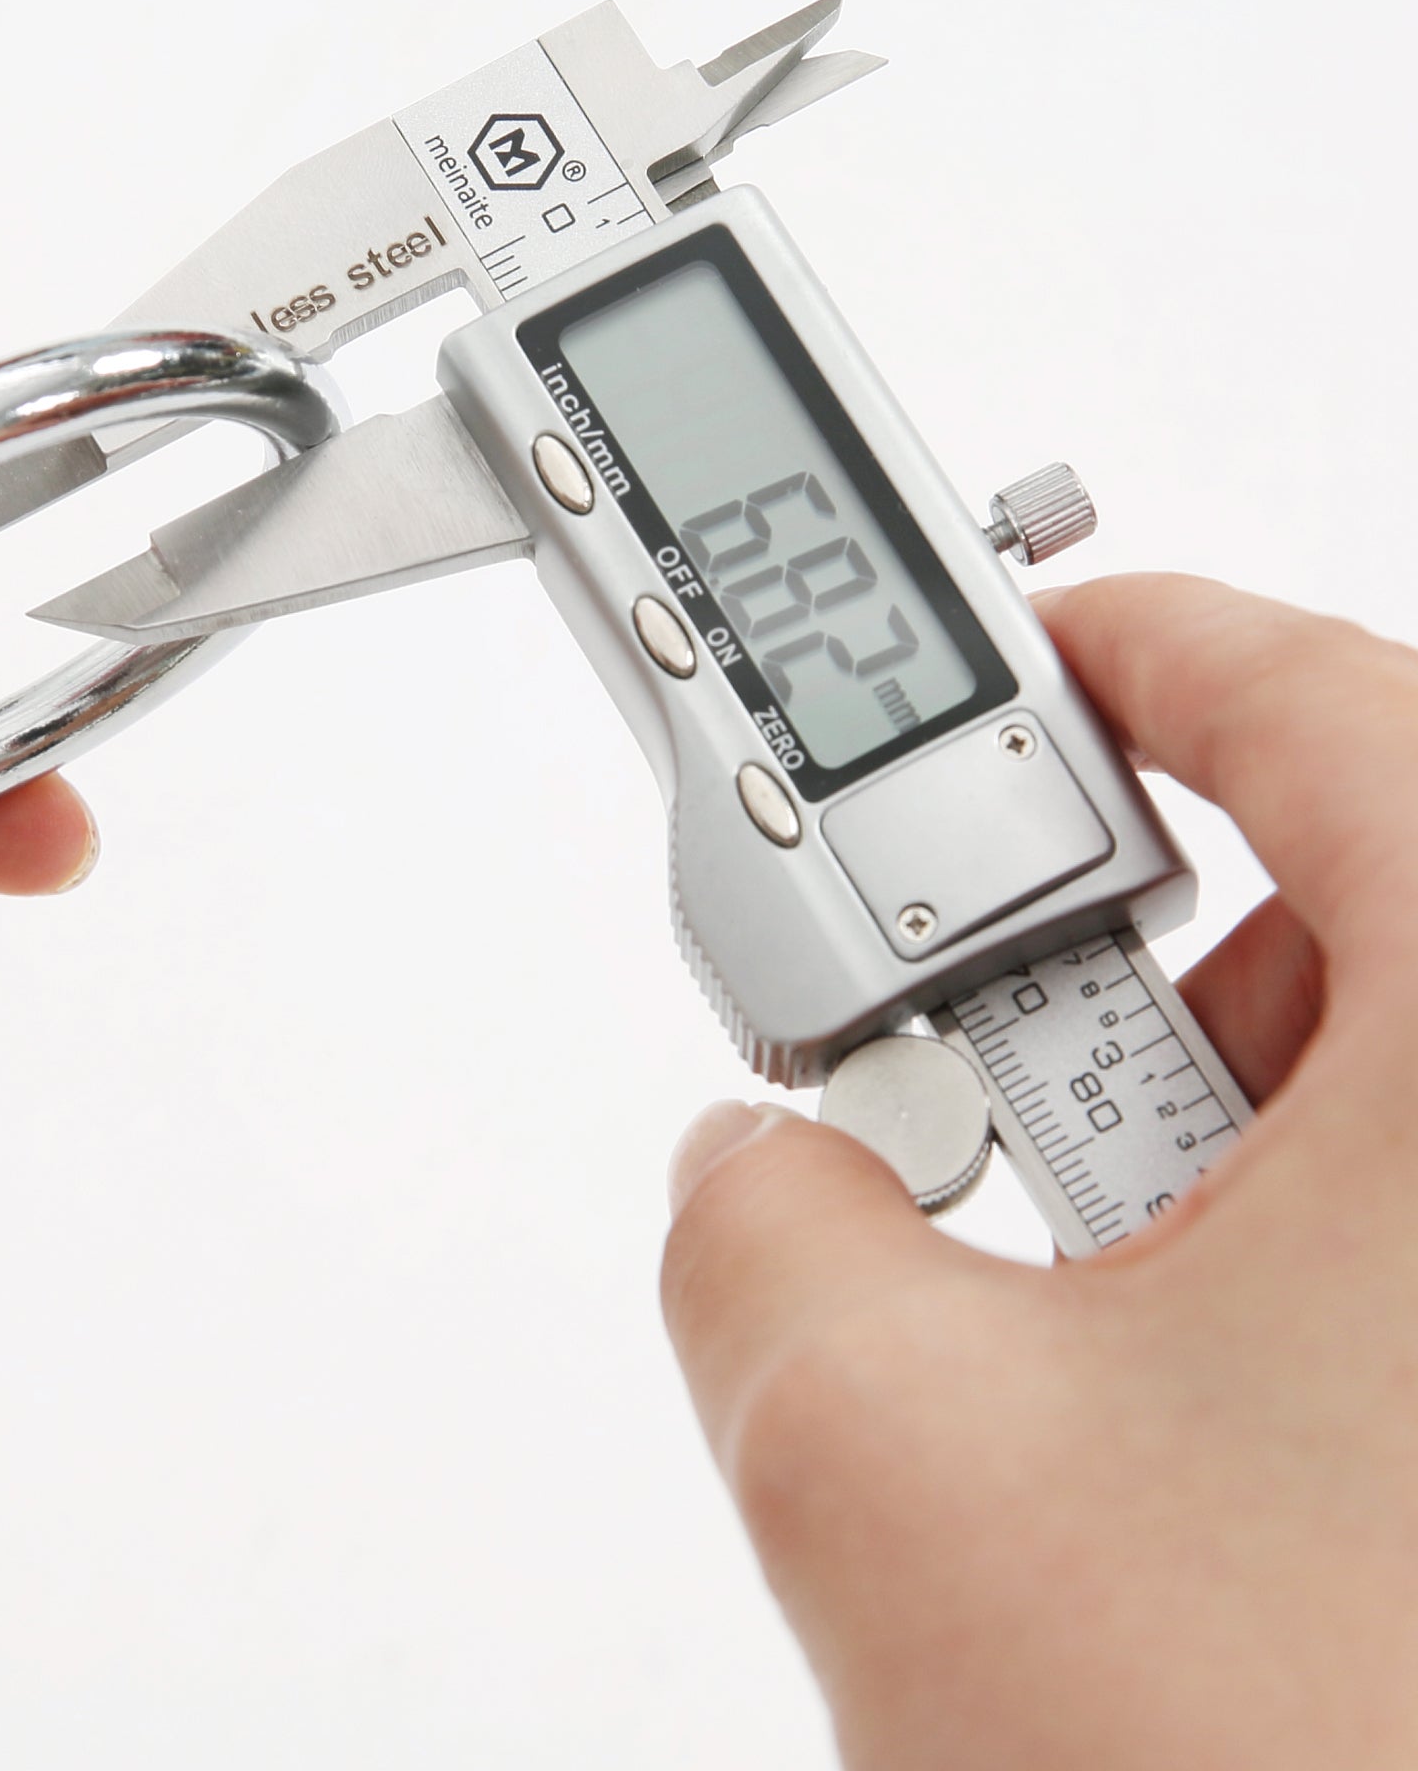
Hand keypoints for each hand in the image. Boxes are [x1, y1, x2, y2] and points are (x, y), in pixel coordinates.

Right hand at [661, 574, 1417, 1768]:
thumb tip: (756, 1172)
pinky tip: (1189, 1424)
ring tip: (1076, 1315)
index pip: (1314, 690)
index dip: (1114, 644)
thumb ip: (752, 1226)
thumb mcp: (894, 1459)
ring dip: (1188, 1164)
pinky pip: (1415, 1247)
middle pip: (1345, 903)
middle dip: (1105, 976)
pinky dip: (1283, 1280)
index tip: (1000, 662)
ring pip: (1382, 1097)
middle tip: (961, 1071)